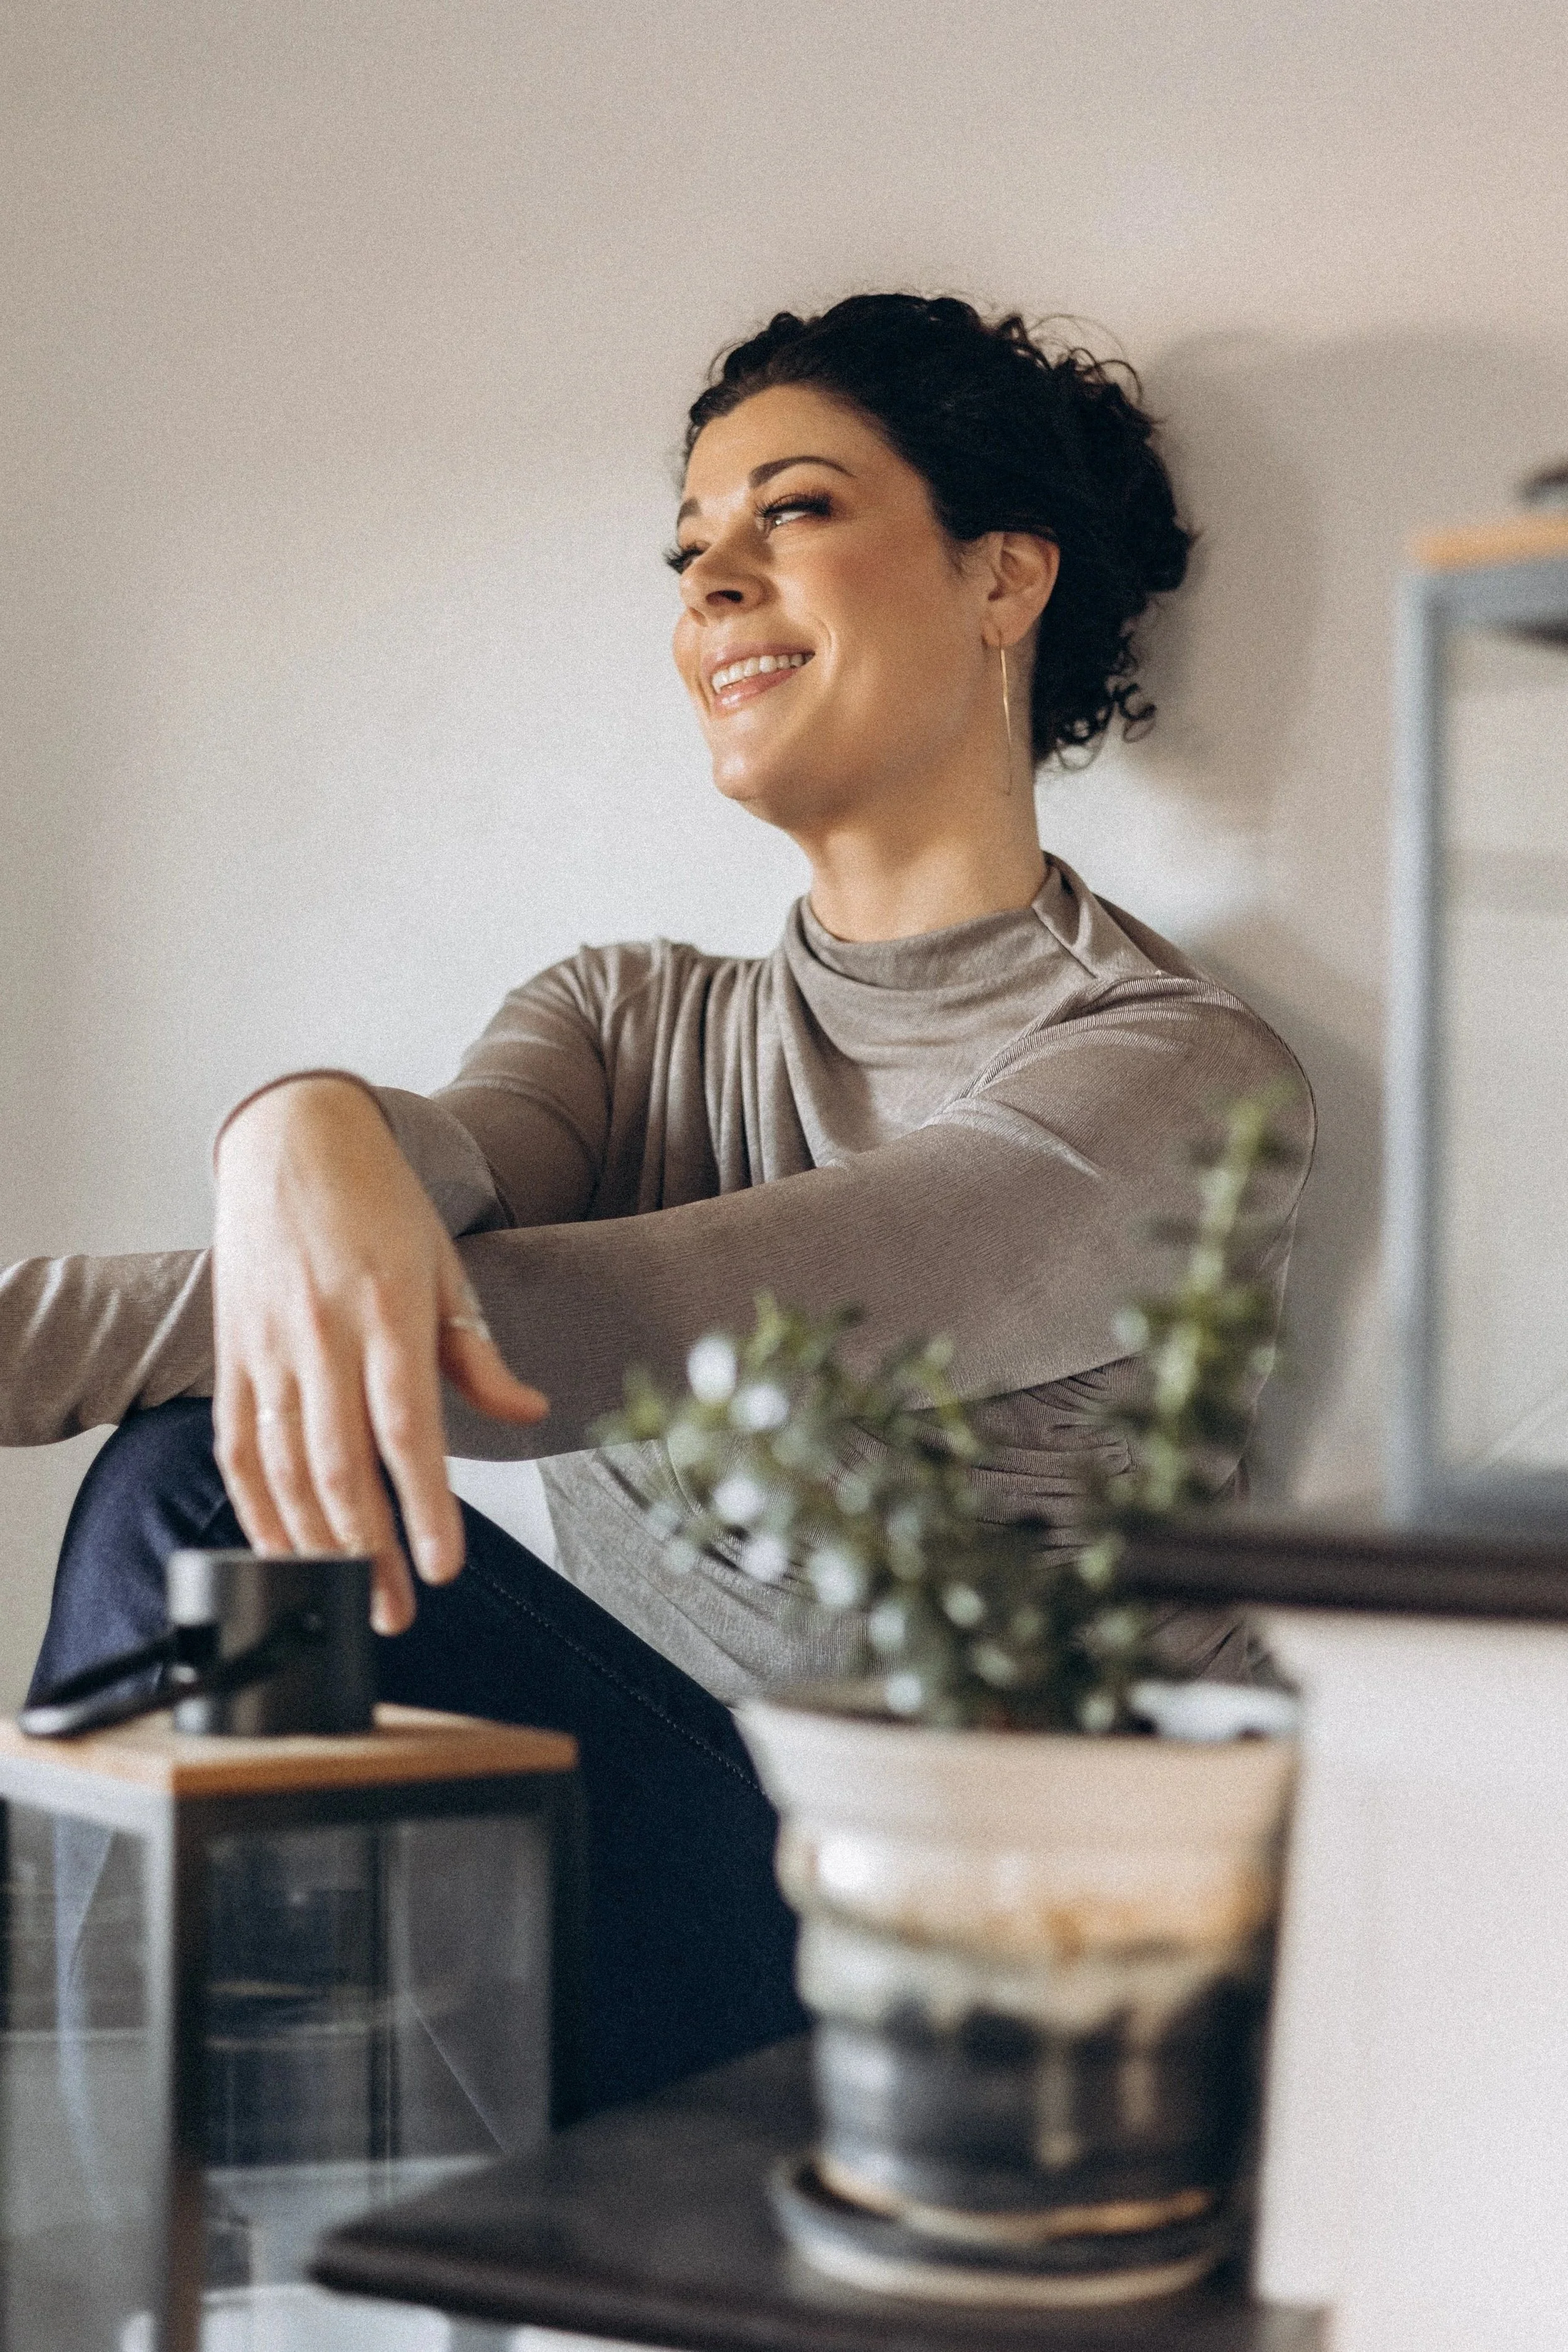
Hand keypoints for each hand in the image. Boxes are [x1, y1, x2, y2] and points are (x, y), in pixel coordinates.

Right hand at [212, 1077, 547, 1633]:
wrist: (291, 1141)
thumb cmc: (379, 1207)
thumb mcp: (446, 1266)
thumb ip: (481, 1353)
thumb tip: (531, 1412)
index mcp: (388, 1312)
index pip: (407, 1429)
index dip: (424, 1506)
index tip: (443, 1567)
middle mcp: (322, 1335)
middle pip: (341, 1465)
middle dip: (370, 1551)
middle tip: (395, 1611)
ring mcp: (268, 1348)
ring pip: (284, 1468)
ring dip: (315, 1544)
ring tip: (347, 1595)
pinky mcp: (230, 1355)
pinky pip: (238, 1448)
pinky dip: (257, 1508)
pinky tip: (282, 1551)